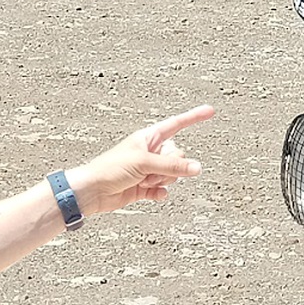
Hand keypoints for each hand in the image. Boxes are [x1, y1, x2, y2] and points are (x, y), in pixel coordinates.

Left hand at [67, 105, 214, 214]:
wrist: (93, 191)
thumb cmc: (110, 168)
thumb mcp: (144, 163)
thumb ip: (173, 167)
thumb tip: (197, 168)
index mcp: (149, 137)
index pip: (177, 124)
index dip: (194, 117)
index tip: (210, 111)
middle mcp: (151, 151)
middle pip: (178, 156)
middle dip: (169, 167)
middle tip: (150, 171)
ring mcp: (149, 170)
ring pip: (173, 175)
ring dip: (161, 180)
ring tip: (143, 181)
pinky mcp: (146, 187)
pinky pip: (164, 189)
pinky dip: (159, 192)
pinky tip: (149, 193)